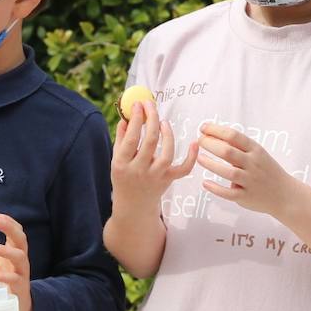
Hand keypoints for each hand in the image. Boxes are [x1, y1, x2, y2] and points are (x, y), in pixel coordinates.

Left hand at [0, 214, 32, 310]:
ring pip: (20, 257)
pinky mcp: (19, 288)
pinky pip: (15, 279)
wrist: (13, 306)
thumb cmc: (1, 280)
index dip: (9, 222)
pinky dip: (5, 275)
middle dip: (10, 228)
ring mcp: (21, 273)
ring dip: (4, 250)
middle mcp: (20, 259)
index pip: (17, 232)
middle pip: (21, 239)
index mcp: (14, 250)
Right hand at [110, 99, 197, 217]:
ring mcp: (155, 177)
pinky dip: (191, 158)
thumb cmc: (123, 178)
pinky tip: (194, 143)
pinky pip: (183, 169)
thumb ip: (121, 139)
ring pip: (167, 154)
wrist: (133, 206)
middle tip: (151, 105)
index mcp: (122, 164)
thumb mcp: (116, 160)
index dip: (135, 119)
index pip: (131, 138)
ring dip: (167, 135)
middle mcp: (139, 171)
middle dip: (152, 119)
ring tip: (163, 122)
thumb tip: (126, 118)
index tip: (138, 104)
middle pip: (150, 142)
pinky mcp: (168, 181)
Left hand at [196, 122, 303, 215]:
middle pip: (228, 152)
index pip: (234, 136)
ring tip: (199, 158)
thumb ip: (239, 146)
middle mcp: (253, 164)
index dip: (216, 130)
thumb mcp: (258, 154)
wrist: (286, 195)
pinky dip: (216, 188)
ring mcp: (250, 181)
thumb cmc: (267, 171)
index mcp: (256, 150)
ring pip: (228, 172)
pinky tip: (205, 183)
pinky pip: (229, 193)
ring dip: (211, 164)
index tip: (203, 128)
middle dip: (210, 144)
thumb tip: (213, 134)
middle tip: (199, 141)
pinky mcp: (247, 197)